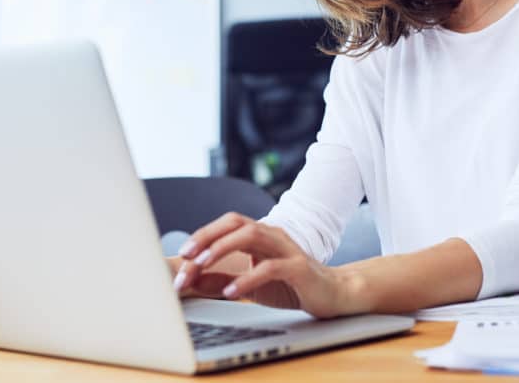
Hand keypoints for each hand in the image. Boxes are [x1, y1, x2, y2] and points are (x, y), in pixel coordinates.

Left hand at [173, 213, 355, 318]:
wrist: (335, 294)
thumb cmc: (292, 286)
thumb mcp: (250, 285)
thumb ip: (222, 282)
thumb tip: (190, 281)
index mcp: (261, 236)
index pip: (227, 224)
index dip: (203, 234)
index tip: (183, 254)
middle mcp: (273, 235)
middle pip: (236, 223)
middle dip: (207, 236)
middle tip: (187, 256)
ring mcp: (287, 249)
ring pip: (252, 236)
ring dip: (222, 249)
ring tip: (203, 265)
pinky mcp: (299, 268)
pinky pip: (270, 267)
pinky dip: (247, 278)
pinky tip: (231, 292)